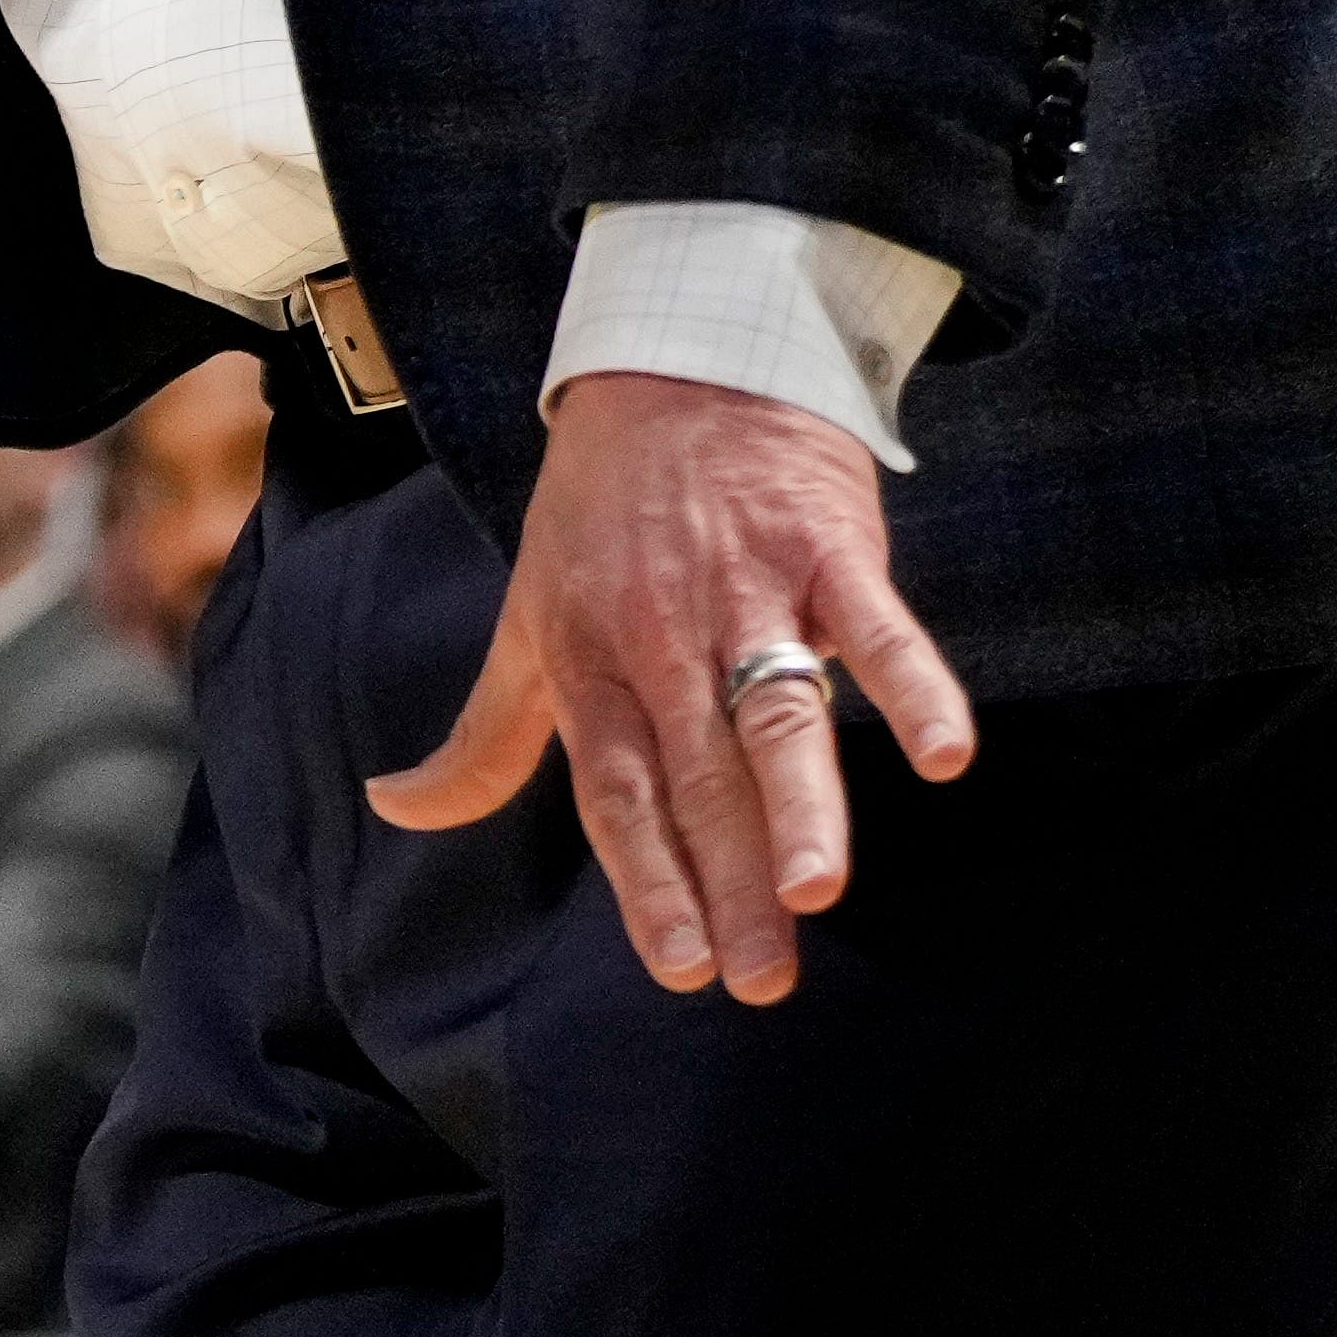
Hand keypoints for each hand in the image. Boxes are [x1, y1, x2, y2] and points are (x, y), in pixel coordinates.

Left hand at [366, 371, 974, 1001]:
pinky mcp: (824, 545)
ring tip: (819, 890)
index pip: (619, 791)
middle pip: (699, 774)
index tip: (680, 969)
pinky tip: (941, 754)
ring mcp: (746, 588)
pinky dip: (908, 683)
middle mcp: (663, 634)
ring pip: (774, 709)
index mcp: (592, 661)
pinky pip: (874, 624)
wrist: (674, 358)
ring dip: (799, 802)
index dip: (647, 880)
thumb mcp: (527, 617)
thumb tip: (396, 809)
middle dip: (730, 880)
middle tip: (762, 978)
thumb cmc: (596, 509)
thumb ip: (485, 734)